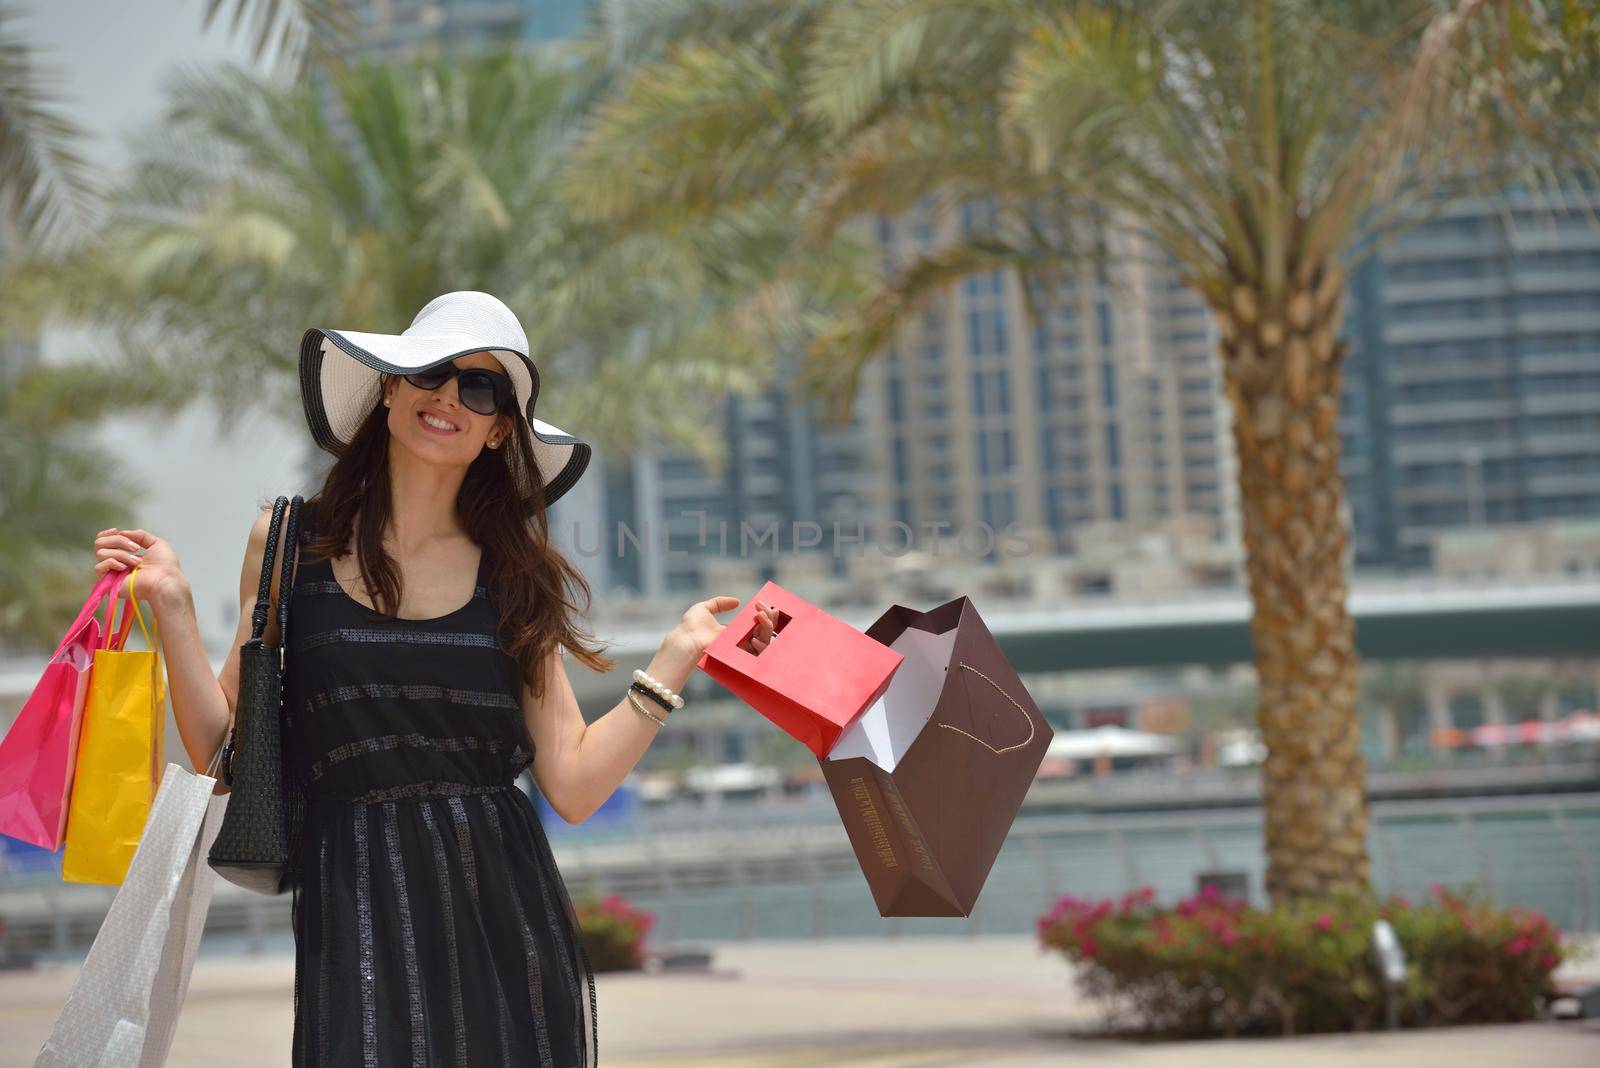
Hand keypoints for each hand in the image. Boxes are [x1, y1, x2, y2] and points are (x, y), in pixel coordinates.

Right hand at [92, 527, 184, 603]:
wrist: (166, 581)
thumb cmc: (165, 566)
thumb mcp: (156, 543)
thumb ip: (139, 535)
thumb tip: (121, 532)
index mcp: (125, 554)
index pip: (104, 541)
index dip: (106, 534)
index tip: (116, 530)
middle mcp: (116, 563)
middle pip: (99, 543)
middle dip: (117, 540)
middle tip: (135, 548)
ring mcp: (111, 573)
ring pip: (100, 553)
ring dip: (121, 554)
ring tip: (137, 561)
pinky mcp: (108, 583)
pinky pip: (98, 567)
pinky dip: (113, 563)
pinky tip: (125, 568)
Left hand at [656, 595, 781, 677]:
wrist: (687, 640)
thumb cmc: (691, 625)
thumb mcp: (703, 608)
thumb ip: (719, 603)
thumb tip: (737, 601)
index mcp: (731, 630)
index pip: (753, 623)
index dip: (762, 614)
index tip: (766, 605)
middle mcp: (737, 640)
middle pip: (762, 630)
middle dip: (770, 619)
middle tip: (772, 609)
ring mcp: (739, 648)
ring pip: (764, 640)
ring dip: (769, 627)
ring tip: (766, 616)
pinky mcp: (739, 654)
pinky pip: (758, 650)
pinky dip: (763, 641)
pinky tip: (759, 631)